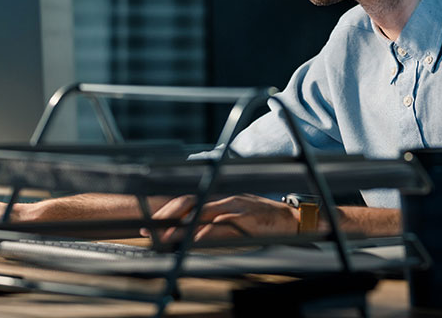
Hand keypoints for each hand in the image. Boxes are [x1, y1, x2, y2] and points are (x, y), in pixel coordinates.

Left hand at [145, 194, 298, 243]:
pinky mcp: (245, 219)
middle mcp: (224, 202)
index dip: (168, 211)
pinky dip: (208, 232)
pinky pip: (223, 225)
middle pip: (190, 203)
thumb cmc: (261, 221)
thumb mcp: (235, 219)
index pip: (189, 202)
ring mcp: (234, 208)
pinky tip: (196, 239)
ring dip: (183, 226)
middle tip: (153, 230)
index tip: (152, 223)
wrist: (289, 220)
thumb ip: (215, 224)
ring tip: (168, 236)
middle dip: (168, 216)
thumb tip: (192, 237)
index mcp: (219, 202)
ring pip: (203, 214)